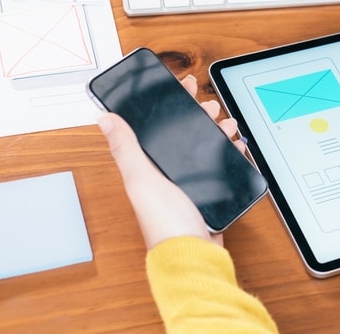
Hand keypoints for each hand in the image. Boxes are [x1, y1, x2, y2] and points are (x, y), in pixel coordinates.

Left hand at [97, 75, 245, 249]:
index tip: (183, 86)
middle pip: (183, 134)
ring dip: (215, 131)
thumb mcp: (142, 179)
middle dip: (198, 115)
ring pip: (203, 147)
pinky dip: (228, 152)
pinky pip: (219, 164)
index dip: (170, 103)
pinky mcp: (208, 192)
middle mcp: (166, 173)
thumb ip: (126, 148)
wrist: (194, 253)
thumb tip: (104, 119)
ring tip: (226, 124)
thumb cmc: (165, 222)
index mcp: (147, 167)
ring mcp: (189, 183)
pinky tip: (235, 146)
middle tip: (209, 105)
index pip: (156, 126)